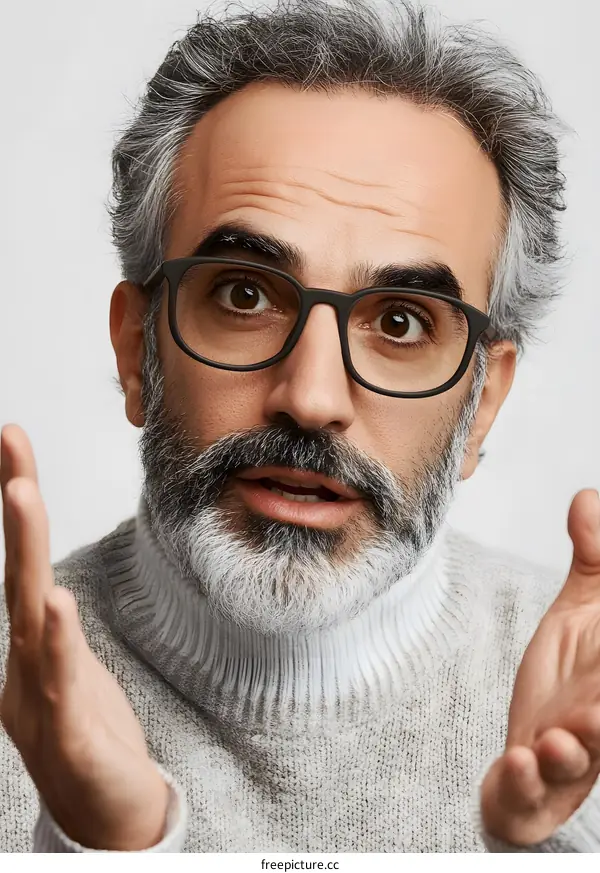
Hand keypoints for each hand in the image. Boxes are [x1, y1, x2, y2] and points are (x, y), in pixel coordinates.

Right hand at [0, 424, 168, 849]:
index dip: (18, 504)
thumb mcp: (68, 673)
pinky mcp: (69, 734)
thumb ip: (54, 633)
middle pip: (18, 569)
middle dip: (16, 502)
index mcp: (32, 642)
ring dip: (26, 549)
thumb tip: (46, 594)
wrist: (100, 815)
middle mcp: (27, 660)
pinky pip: (61, 679)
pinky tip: (55, 603)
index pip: (22, 562)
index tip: (13, 443)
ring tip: (23, 491)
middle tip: (10, 440)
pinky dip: (57, 640)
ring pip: (31, 613)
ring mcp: (41, 695)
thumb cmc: (86, 738)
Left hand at [481, 488, 599, 844]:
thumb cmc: (571, 678)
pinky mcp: (534, 788)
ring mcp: (572, 759)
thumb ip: (595, 559)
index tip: (596, 638)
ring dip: (573, 751)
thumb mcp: (583, 610)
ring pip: (583, 762)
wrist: (529, 748)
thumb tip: (586, 496)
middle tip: (594, 711)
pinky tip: (518, 760)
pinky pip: (534, 796)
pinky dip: (526, 783)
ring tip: (559, 738)